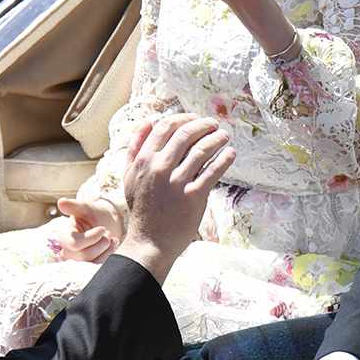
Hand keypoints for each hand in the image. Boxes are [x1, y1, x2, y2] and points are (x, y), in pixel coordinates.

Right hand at [52, 194, 122, 262]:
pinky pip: (99, 266)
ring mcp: (77, 260)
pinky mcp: (87, 266)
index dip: (91, 238)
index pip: (74, 243)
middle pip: (84, 254)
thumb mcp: (85, 208)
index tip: (102, 229)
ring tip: (109, 236)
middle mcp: (66, 251)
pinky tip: (111, 244)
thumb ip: (73, 206)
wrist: (104, 222)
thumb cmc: (92, 215)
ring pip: (92, 261)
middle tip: (106, 231)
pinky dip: (109, 254)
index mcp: (63, 236)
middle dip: (101, 242)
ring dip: (106, 248)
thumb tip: (61, 202)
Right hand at [114, 114, 233, 282]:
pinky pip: (212, 171)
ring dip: (216, 139)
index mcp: (144, 160)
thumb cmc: (141, 207)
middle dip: (203, 125)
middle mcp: (159, 168)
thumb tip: (147, 121)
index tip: (195, 119)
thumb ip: (135, 147)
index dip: (183, 118)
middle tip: (214, 125)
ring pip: (201, 150)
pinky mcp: (193, 196)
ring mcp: (177, 182)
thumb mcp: (129, 175)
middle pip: (185, 134)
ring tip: (224, 136)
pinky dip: (224, 159)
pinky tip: (230, 153)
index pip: (165, 127)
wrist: (149, 241)